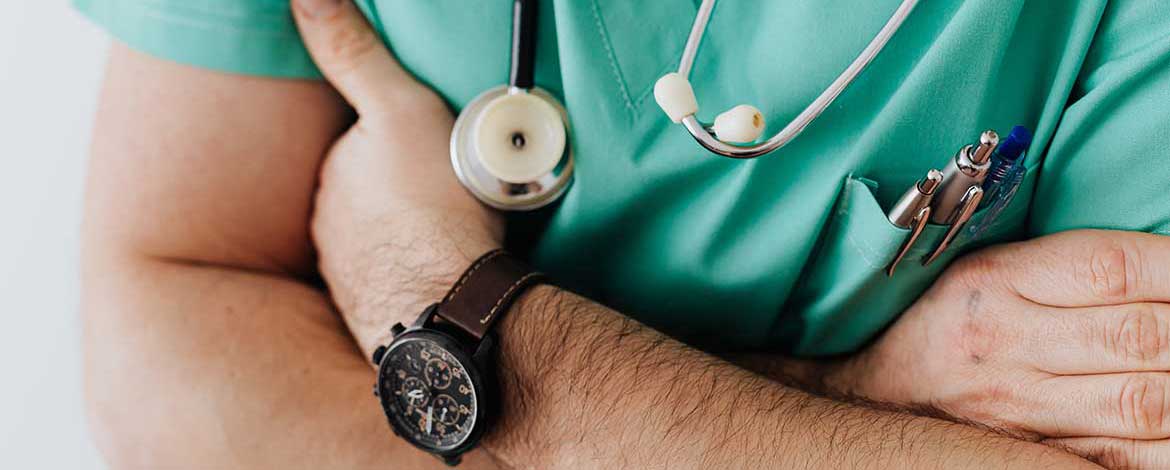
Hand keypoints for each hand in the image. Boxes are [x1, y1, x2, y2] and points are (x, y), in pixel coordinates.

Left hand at [292, 0, 502, 354]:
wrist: (450, 305)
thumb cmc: (433, 205)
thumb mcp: (400, 110)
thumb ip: (353, 53)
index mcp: (332, 174)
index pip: (357, 147)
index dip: (396, 143)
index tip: (432, 151)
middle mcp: (327, 225)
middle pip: (365, 193)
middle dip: (397, 190)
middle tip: (448, 190)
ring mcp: (347, 272)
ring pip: (376, 239)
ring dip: (404, 233)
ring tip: (450, 233)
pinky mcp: (372, 311)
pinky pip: (392, 280)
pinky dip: (412, 272)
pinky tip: (440, 273)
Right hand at [830, 229, 1169, 467]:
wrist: (871, 396)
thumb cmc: (941, 324)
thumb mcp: (985, 271)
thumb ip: (1066, 267)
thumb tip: (1162, 270)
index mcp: (995, 281)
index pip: (1111, 267)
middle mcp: (1007, 342)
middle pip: (1139, 335)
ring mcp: (1022, 407)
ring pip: (1145, 402)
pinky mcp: (1035, 455)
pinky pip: (1125, 457)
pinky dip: (1166, 443)